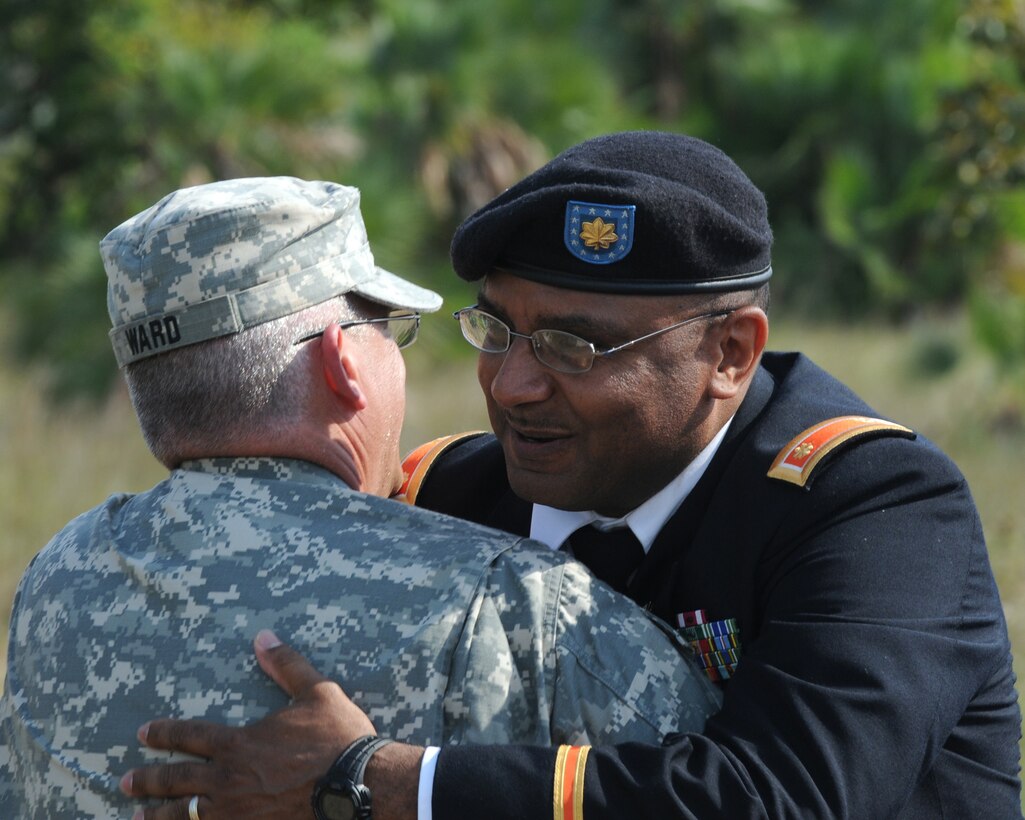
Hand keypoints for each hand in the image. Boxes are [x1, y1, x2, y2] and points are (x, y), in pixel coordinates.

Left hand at [121, 629, 375, 818]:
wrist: (357, 786)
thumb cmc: (337, 739)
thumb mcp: (317, 692)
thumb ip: (286, 666)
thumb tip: (264, 637)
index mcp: (240, 743)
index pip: (190, 736)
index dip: (165, 733)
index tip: (144, 733)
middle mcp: (228, 780)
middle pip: (176, 780)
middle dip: (148, 780)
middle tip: (125, 781)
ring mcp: (236, 813)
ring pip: (184, 815)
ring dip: (158, 815)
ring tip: (138, 816)